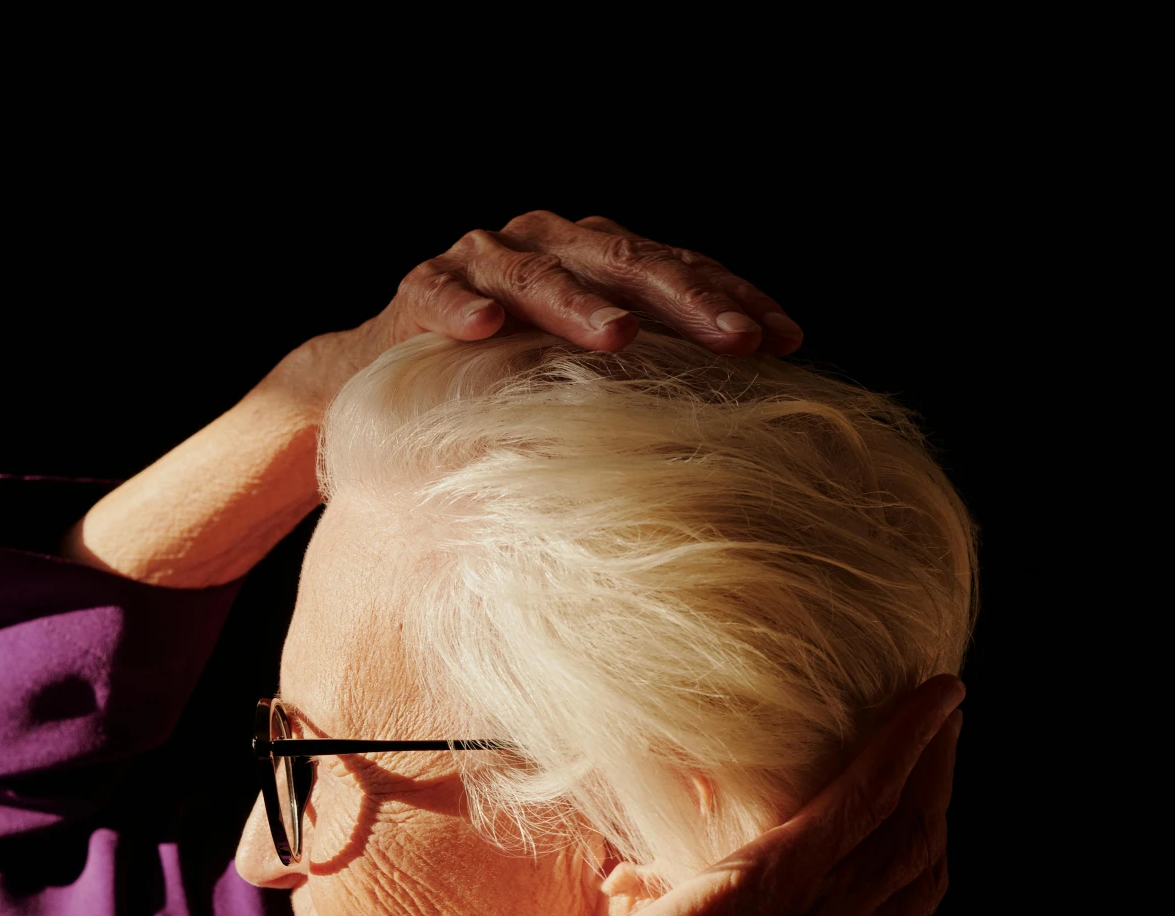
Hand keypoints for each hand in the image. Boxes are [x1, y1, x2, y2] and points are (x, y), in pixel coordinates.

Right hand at [285, 211, 805, 410]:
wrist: (388, 379)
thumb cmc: (506, 379)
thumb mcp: (583, 374)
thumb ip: (651, 371)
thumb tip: (752, 412)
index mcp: (595, 254)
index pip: (677, 265)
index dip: (731, 297)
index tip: (785, 340)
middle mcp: (545, 242)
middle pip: (621, 261)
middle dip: (684, 299)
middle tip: (735, 340)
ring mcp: (481, 262)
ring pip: (536, 273)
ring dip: (578, 304)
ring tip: (619, 336)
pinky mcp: (419, 290)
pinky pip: (440, 296)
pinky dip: (461, 309)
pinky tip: (484, 330)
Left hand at [531, 675, 964, 915]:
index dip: (923, 870)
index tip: (924, 824)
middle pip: (923, 870)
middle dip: (940, 801)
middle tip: (943, 745)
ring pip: (910, 826)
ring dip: (933, 759)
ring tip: (941, 710)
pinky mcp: (784, 877)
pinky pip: (867, 798)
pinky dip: (906, 744)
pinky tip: (929, 700)